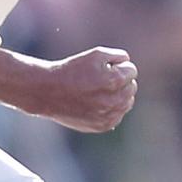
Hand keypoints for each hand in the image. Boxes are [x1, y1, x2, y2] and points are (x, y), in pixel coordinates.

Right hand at [23, 46, 137, 133]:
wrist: (49, 92)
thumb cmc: (72, 70)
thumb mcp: (95, 55)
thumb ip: (118, 56)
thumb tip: (128, 64)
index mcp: (114, 80)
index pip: (132, 71)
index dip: (118, 66)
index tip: (103, 67)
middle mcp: (114, 100)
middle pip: (132, 87)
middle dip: (120, 81)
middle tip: (100, 79)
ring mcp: (109, 116)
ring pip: (127, 103)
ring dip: (117, 95)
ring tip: (98, 91)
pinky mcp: (103, 126)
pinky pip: (117, 115)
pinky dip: (111, 109)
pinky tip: (96, 103)